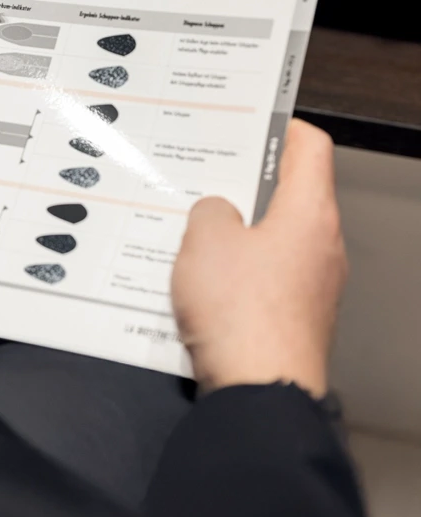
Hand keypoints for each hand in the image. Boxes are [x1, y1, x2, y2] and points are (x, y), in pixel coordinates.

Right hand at [172, 119, 346, 397]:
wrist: (258, 394)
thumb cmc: (241, 315)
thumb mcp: (204, 239)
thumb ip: (209, 210)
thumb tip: (217, 213)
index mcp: (310, 214)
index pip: (310, 147)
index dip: (279, 127)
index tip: (249, 122)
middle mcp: (322, 246)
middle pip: (291, 193)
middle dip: (246, 182)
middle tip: (207, 174)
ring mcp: (313, 285)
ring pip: (275, 237)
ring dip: (238, 229)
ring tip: (194, 227)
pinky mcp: (296, 317)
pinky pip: (267, 277)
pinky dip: (238, 269)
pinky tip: (202, 277)